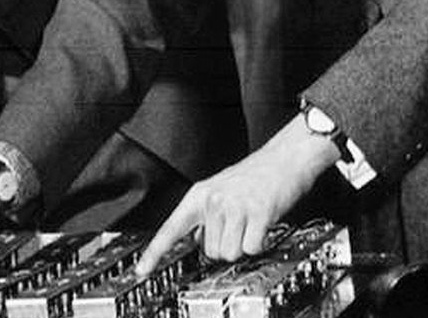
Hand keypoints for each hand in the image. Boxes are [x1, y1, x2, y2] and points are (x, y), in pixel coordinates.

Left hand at [134, 116, 337, 275]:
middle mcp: (214, 200)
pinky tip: (262, 224)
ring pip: (229, 253)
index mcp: (201, 195)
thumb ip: (205, 214)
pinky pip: (250, 248)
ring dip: (242, 244)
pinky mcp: (258, 213)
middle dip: (226, 244)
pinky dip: (259, 242)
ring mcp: (235, 206)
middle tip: (238, 223)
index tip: (141, 270)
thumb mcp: (220, 189)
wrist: (286, 157)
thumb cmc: (256, 174)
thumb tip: (198, 239)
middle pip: (209, 251)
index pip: (171, 228)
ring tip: (250, 222)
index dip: (154, 252)